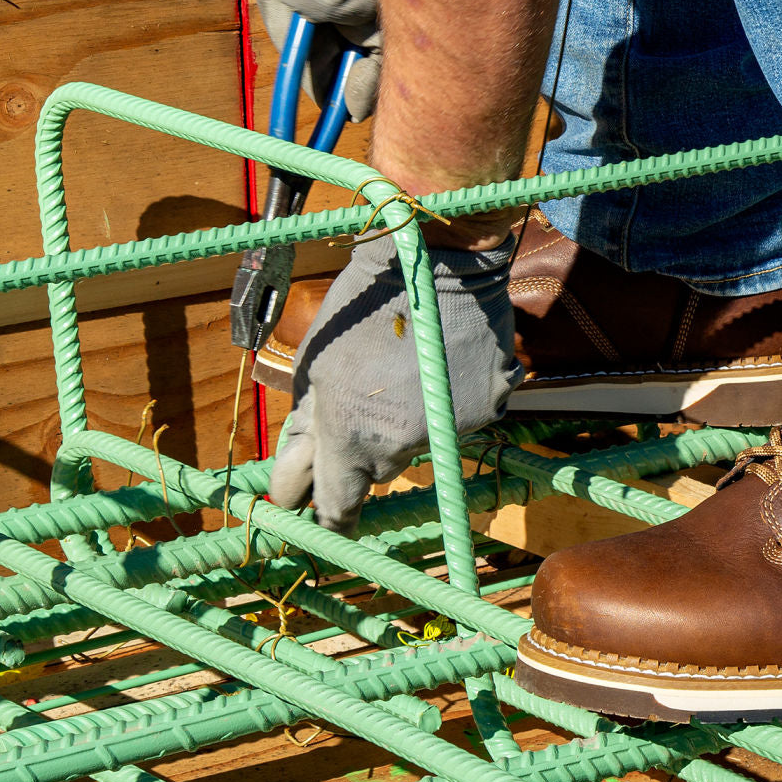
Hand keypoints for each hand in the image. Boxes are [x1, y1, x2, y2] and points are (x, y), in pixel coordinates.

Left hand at [268, 233, 522, 534]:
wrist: (435, 261)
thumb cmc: (361, 305)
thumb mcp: (314, 363)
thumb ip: (304, 427)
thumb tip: (293, 478)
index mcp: (349, 437)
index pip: (337, 508)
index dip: (329, 517)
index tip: (325, 520)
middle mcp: (401, 445)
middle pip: (379, 470)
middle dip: (368, 447)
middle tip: (369, 397)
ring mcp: (449, 429)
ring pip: (419, 441)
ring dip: (410, 419)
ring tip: (408, 366)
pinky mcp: (488, 408)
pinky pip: (460, 418)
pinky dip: (450, 398)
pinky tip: (444, 358)